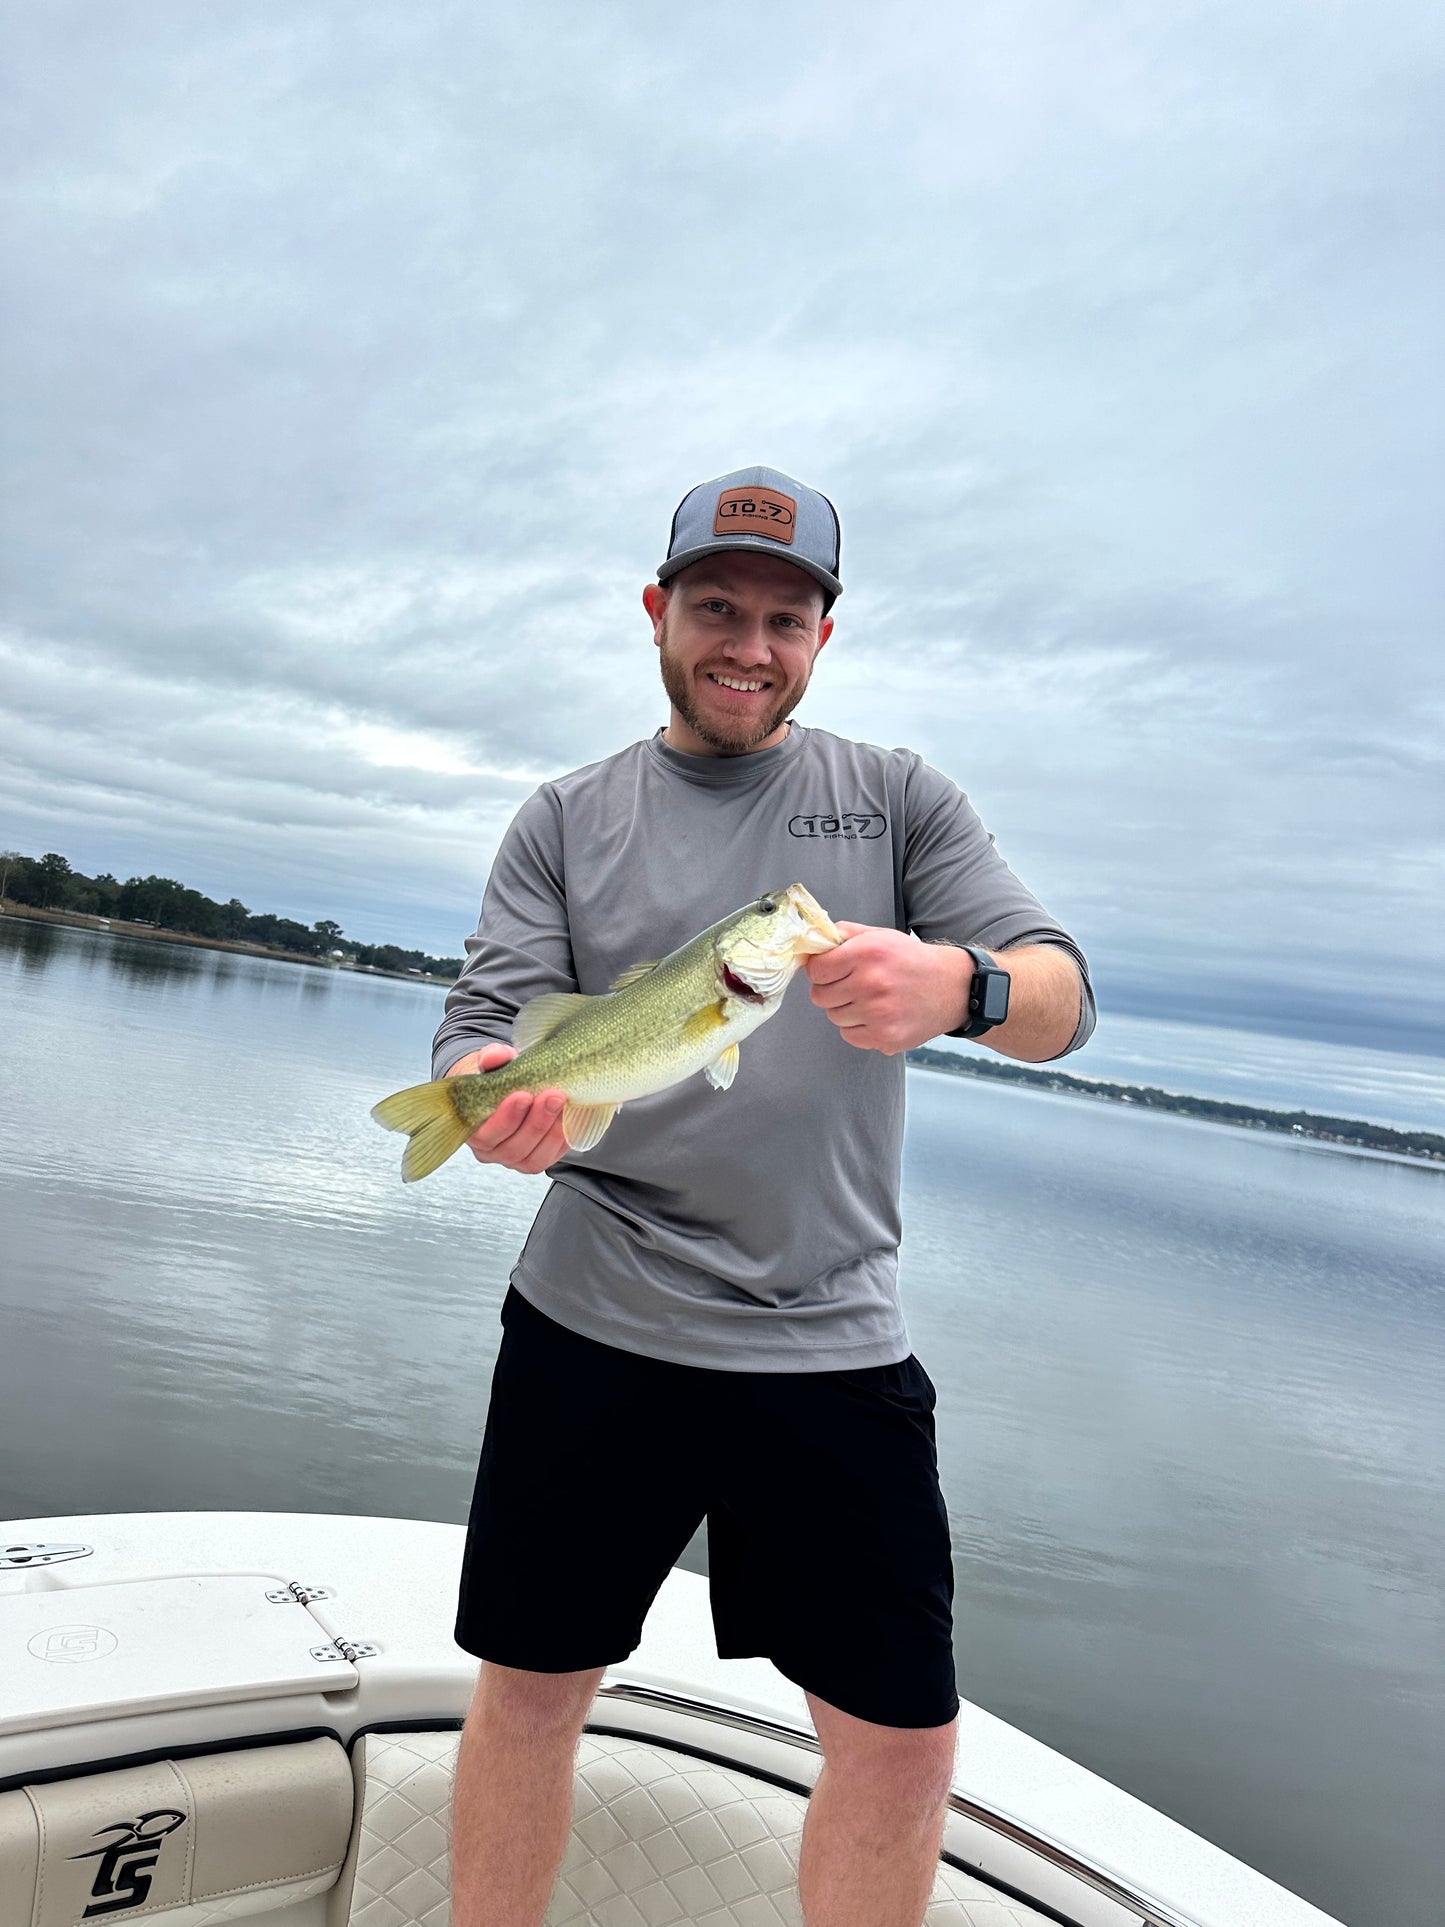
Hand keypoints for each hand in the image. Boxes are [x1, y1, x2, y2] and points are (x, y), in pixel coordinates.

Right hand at [445, 1042, 569, 1174]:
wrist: (512, 1085)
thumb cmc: (497, 1075)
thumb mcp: (492, 1062)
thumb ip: (492, 1057)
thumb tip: (496, 1056)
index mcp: (474, 1130)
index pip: (486, 1134)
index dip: (506, 1118)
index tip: (524, 1095)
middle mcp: (492, 1151)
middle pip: (513, 1148)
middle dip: (536, 1123)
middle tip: (553, 1096)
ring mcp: (515, 1159)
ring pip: (534, 1158)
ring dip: (551, 1132)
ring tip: (564, 1103)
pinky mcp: (537, 1160)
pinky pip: (551, 1157)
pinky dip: (562, 1139)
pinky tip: (570, 1116)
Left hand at [804, 921, 971, 1054]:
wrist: (952, 987)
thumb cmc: (911, 960)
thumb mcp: (880, 935)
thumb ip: (844, 934)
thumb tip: (811, 942)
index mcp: (867, 953)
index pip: (816, 970)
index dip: (820, 970)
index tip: (831, 971)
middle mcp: (871, 983)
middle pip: (819, 996)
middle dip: (831, 990)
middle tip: (852, 985)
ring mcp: (878, 1013)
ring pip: (834, 1017)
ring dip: (846, 1010)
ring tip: (870, 1000)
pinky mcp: (885, 1036)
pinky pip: (850, 1036)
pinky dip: (858, 1028)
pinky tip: (877, 1016)